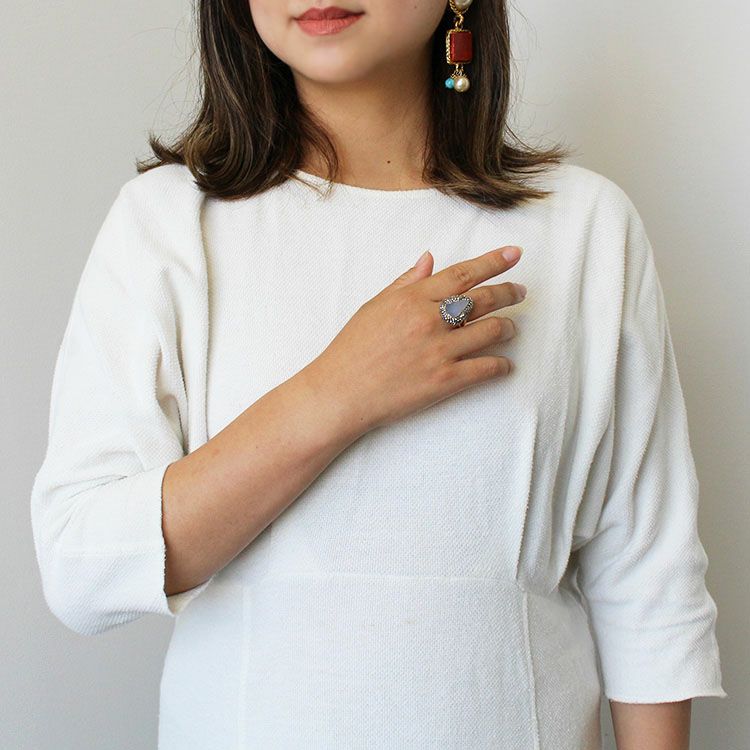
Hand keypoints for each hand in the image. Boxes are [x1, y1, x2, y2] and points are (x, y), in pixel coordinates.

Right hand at [303, 246, 525, 437]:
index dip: (493, 261)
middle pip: (484, 299)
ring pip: (491, 330)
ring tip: (511, 327)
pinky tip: (505, 364)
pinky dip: (501, 365)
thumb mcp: (375, 306)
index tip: (514, 254)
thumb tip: (429, 258)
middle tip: (521, 291)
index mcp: (413, 299)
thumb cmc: (352, 349)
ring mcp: (439, 351)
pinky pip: (485, 368)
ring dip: (508, 327)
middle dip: (509, 292)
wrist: (340, 393)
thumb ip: (406, 282)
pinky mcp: (444, 381)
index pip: (463, 273)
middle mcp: (430, 320)